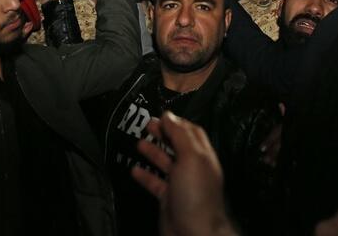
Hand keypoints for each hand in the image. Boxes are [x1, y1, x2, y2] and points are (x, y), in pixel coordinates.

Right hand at [132, 112, 235, 235]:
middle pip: (177, 145)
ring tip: (140, 142)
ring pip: (165, 163)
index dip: (177, 122)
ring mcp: (181, 184)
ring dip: (153, 151)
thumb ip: (180, 135)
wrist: (194, 234)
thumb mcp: (190, 157)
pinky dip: (145, 175)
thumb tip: (170, 115)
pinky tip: (135, 169)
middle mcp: (193, 169)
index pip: (191, 132)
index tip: (162, 115)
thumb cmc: (196, 196)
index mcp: (202, 156)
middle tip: (148, 125)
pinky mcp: (169, 199)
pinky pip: (155, 183)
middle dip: (163, 133)